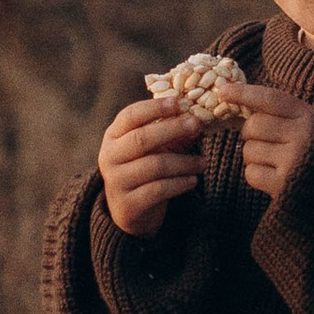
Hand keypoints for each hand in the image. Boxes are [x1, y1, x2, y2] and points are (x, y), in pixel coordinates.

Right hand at [96, 94, 222, 237]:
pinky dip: (180, 184)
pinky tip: (193, 180)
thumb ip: (172, 133)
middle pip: (142, 138)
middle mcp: (110, 157)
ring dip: (184, 162)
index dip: (154, 108)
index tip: (178, 103)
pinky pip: (159, 190)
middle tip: (196, 124)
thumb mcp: (155, 148)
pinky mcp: (129, 205)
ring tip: (203, 162)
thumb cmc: (144, 168)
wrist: (129, 210)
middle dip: (172, 129)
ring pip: (154, 166)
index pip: (130, 116)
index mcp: (113, 136)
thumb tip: (198, 118)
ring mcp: (116, 182)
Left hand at [234, 87, 313, 201]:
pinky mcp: (284, 185)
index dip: (245, 93)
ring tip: (275, 161)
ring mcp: (294, 161)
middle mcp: (304, 136)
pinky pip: (251, 173)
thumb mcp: (309, 124)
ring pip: (249, 150)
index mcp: (309, 116)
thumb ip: (282, 112)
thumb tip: (236, 96)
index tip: (223, 91)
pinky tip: (274, 176)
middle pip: (253, 125)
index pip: (271, 99)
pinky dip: (257, 175)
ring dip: (254, 157)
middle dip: (250, 133)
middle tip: (264, 141)